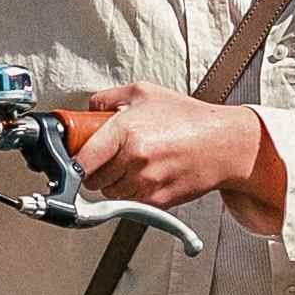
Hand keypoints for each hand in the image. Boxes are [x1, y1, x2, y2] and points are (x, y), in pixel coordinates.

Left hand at [58, 89, 282, 224]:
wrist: (223, 144)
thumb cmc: (189, 117)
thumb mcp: (144, 93)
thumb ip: (108, 99)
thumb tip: (87, 111)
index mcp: (126, 131)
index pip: (82, 159)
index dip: (72, 162)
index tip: (71, 161)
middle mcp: (135, 160)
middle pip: (92, 180)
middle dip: (95, 169)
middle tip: (107, 157)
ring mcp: (146, 183)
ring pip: (110, 193)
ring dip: (113, 182)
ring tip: (131, 163)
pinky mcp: (157, 201)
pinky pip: (130, 202)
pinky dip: (131, 192)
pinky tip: (146, 174)